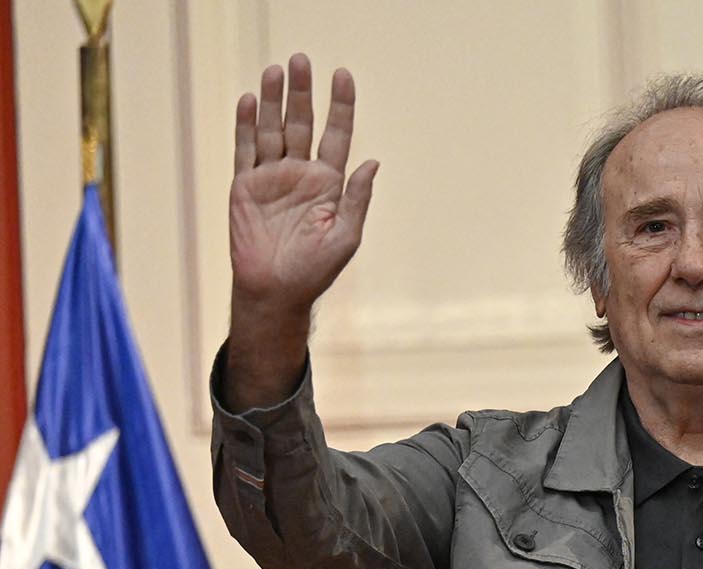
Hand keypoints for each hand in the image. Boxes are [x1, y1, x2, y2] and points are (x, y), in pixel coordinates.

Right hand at [226, 54, 377, 404]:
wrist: (275, 291)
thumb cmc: (315, 269)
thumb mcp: (345, 234)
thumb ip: (357, 198)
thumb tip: (373, 162)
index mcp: (329, 184)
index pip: (337, 135)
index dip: (341, 106)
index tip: (343, 76)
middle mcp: (300, 174)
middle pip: (302, 124)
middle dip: (302, 93)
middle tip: (302, 60)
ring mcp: (271, 178)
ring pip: (272, 130)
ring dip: (273, 101)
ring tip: (276, 70)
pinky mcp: (244, 186)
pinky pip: (245, 150)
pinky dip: (247, 125)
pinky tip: (251, 100)